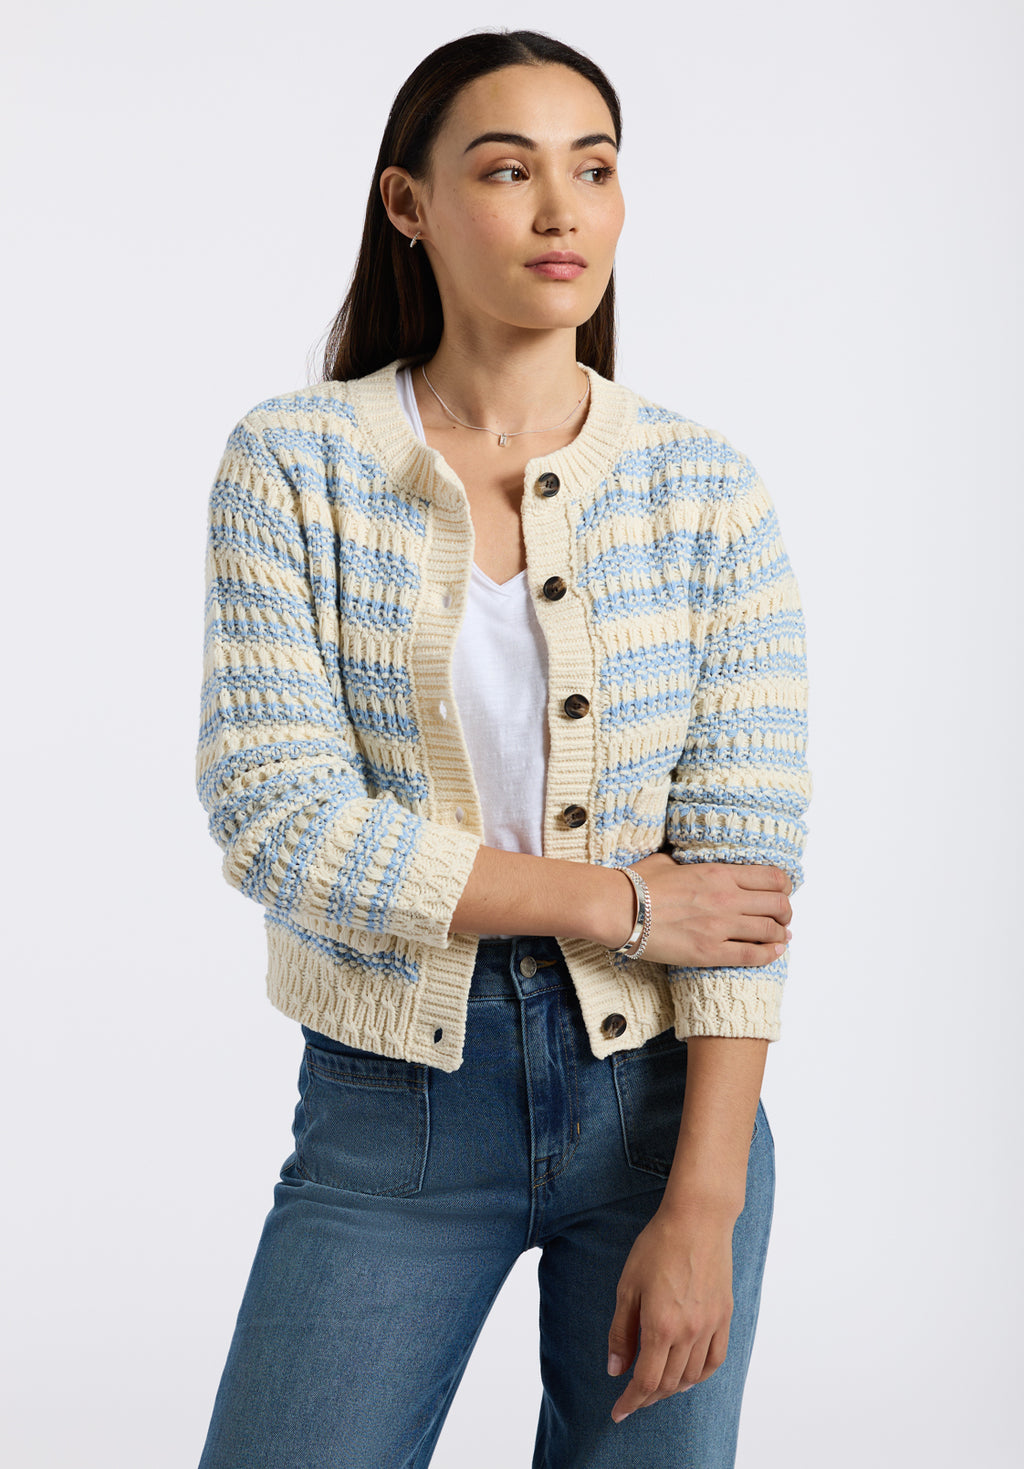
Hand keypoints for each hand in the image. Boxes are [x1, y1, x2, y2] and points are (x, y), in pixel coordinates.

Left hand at [607, 1204, 734, 1422]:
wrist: (697, 1219)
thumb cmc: (657, 1245)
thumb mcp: (628, 1287)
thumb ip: (621, 1332)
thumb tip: (616, 1370)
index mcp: (661, 1326)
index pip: (646, 1382)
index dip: (631, 1402)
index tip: (618, 1413)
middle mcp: (689, 1332)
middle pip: (669, 1384)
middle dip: (647, 1397)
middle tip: (632, 1398)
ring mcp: (710, 1326)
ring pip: (692, 1377)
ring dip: (672, 1389)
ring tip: (655, 1387)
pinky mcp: (724, 1316)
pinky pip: (715, 1359)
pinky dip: (700, 1375)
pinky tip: (688, 1375)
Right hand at [608, 856, 792, 968]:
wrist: (618, 908)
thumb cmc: (638, 883)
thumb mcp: (670, 861)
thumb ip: (692, 864)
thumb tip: (691, 863)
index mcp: (718, 873)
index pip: (772, 878)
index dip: (783, 887)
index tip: (781, 893)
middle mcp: (726, 898)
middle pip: (778, 905)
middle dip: (785, 912)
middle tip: (782, 918)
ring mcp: (720, 926)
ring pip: (771, 930)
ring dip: (780, 934)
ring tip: (779, 937)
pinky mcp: (710, 952)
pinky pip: (753, 955)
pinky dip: (770, 954)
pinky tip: (774, 952)